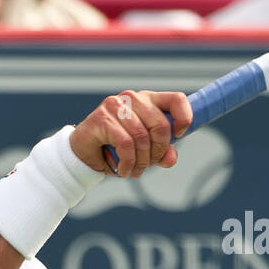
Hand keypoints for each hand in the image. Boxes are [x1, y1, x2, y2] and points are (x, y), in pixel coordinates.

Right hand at [69, 90, 191, 177]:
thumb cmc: (117, 149)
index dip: (184, 118)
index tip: (179, 135)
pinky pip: (126, 144)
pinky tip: (124, 170)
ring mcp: (116, 105)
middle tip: (149, 163)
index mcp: (148, 100)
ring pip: (142, 137)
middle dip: (158, 151)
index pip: (176, 99)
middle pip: (161, 125)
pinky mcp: (102, 117)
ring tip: (135, 170)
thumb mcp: (145, 152)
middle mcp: (133, 98)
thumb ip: (161, 153)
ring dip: (141, 161)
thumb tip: (170, 158)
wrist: (84, 154)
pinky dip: (128, 163)